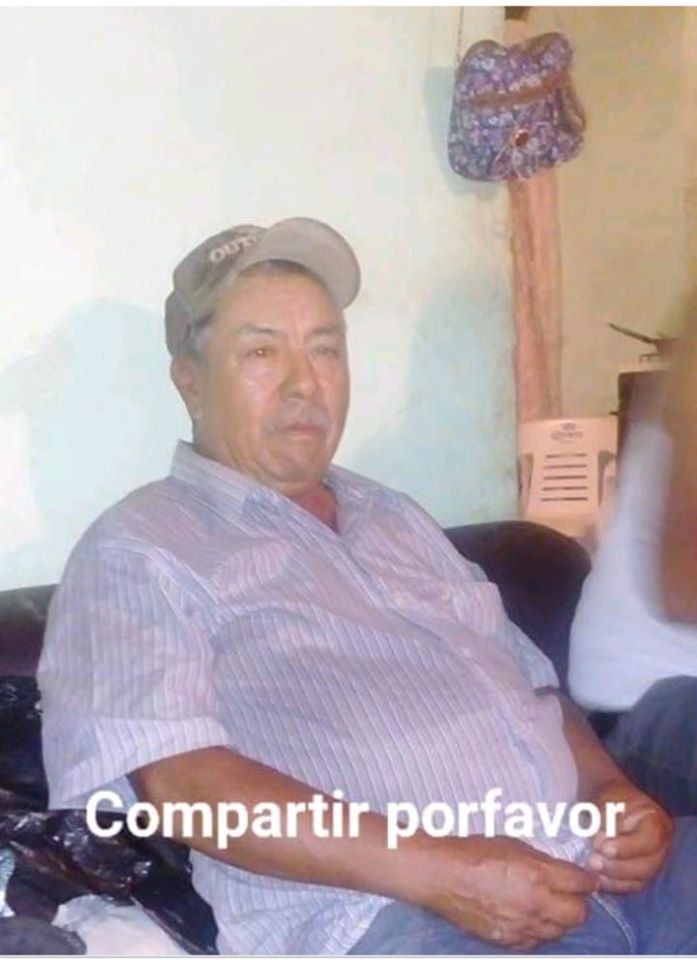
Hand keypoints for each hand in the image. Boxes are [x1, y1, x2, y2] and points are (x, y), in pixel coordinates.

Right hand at [412, 835, 596, 949]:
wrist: (442, 875)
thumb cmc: (475, 852)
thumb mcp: (513, 845)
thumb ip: (542, 861)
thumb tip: (563, 871)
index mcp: (538, 874)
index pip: (581, 883)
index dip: (587, 879)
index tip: (585, 878)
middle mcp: (535, 903)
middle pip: (579, 914)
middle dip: (578, 903)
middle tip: (570, 893)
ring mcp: (523, 925)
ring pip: (560, 931)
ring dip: (559, 918)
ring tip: (547, 904)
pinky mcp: (509, 940)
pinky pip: (536, 940)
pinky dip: (538, 929)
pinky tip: (528, 916)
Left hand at [587, 777, 673, 893]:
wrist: (610, 803)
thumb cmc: (609, 800)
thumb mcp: (607, 802)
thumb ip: (605, 823)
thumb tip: (599, 845)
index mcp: (657, 822)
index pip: (649, 840)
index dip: (626, 847)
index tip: (602, 847)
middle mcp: (661, 846)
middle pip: (646, 865)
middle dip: (617, 867)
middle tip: (592, 862)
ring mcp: (653, 863)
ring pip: (639, 880)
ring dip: (613, 878)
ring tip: (592, 869)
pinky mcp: (642, 875)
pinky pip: (631, 886)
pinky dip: (614, 885)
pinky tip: (597, 878)